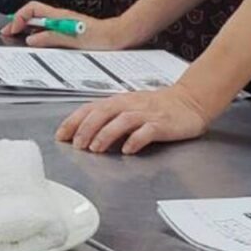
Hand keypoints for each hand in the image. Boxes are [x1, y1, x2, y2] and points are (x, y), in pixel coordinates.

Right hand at [2, 0, 134, 49]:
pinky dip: (39, 35)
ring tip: (17, 38)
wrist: (118, 37)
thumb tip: (32, 40)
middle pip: (33, 15)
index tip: (13, 29)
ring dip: (27, 29)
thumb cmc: (102, 37)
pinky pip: (48, 30)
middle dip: (18, 22)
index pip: (32, 9)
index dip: (19, 17)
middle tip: (7, 33)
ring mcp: (64, 24)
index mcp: (59, 16)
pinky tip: (37, 43)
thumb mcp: (74, 40)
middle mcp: (60, 18)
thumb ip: (51, 39)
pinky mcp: (68, 31)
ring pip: (40, 23)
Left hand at [57, 84, 212, 155]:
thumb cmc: (157, 106)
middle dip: (87, 128)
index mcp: (119, 101)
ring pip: (122, 121)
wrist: (190, 100)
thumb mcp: (129, 107)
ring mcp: (147, 114)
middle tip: (77, 145)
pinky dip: (136, 140)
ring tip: (96, 148)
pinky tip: (127, 150)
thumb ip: (109, 117)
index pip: (91, 108)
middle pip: (103, 112)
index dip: (74, 121)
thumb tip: (83, 132)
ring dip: (106, 134)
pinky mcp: (163, 124)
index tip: (61, 135)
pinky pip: (147, 131)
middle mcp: (130, 105)